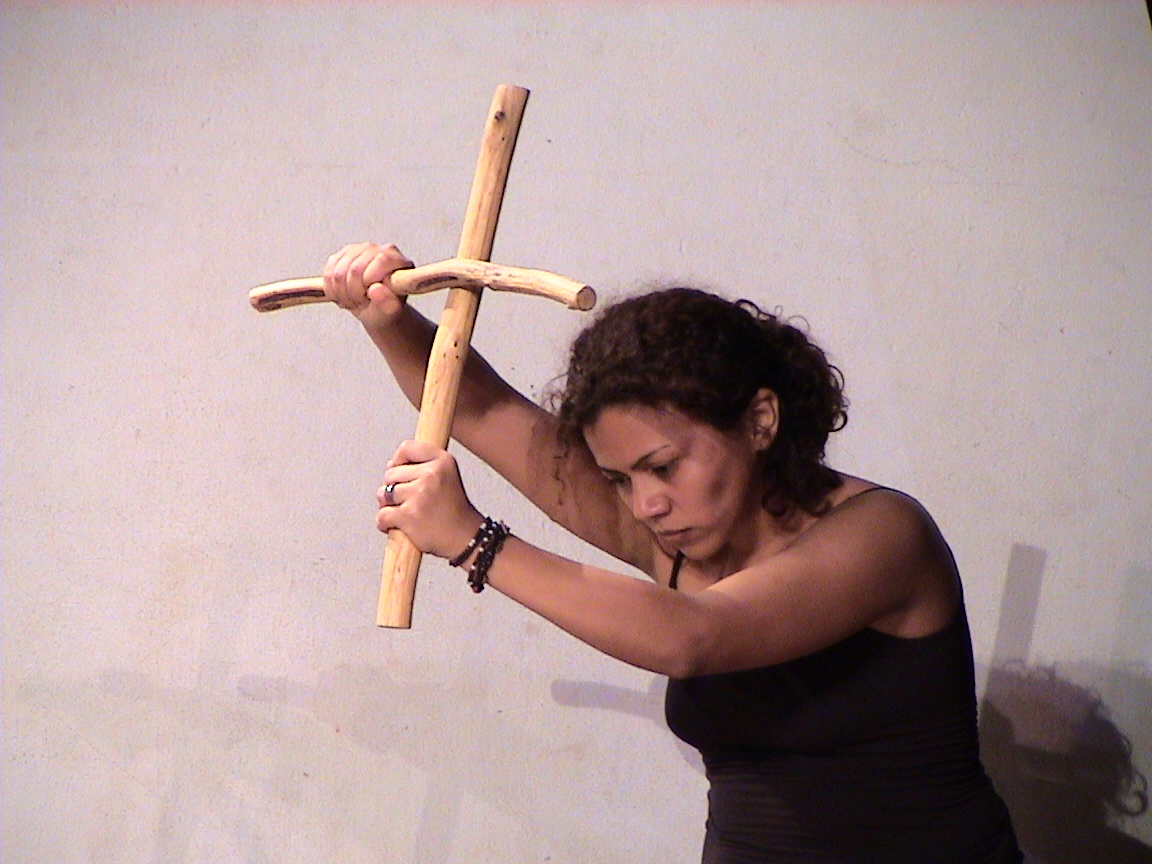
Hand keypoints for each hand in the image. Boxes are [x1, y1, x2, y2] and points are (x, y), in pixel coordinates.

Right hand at [323, 242, 413, 330]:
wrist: (376, 309)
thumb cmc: (386, 309)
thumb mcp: (390, 311)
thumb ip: (387, 302)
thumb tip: (376, 289)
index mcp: (398, 260)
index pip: (381, 260)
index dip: (369, 281)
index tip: (369, 296)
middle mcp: (379, 249)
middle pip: (355, 269)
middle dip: (353, 293)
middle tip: (361, 303)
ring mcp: (360, 249)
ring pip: (337, 272)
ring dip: (342, 294)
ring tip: (353, 301)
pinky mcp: (342, 254)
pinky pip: (328, 273)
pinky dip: (332, 290)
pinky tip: (344, 295)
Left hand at [375, 440, 484, 560]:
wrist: (465, 537)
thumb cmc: (454, 510)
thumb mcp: (447, 475)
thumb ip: (421, 465)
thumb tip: (390, 465)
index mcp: (442, 461)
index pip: (407, 448)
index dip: (398, 461)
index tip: (400, 472)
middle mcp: (431, 474)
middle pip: (390, 473)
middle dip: (393, 488)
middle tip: (409, 500)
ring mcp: (419, 494)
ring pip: (383, 494)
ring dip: (387, 506)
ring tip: (404, 513)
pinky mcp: (408, 515)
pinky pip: (381, 515)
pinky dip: (384, 523)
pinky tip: (396, 525)